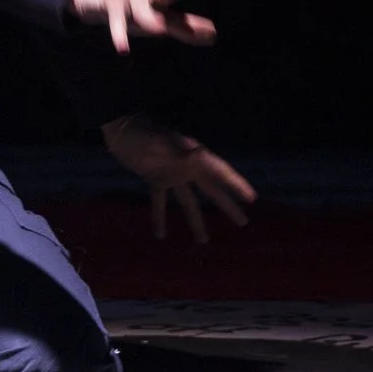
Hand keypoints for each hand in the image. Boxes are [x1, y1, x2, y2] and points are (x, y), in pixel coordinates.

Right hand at [68, 0, 217, 54]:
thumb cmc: (132, 4)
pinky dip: (119, 35)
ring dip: (150, 20)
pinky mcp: (111, 8)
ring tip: (160, 31)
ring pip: (141, 10)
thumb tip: (213, 35)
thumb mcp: (160, 15)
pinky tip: (122, 49)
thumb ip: (185, 27)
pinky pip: (117, 23)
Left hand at [103, 112, 254, 243]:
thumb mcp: (162, 142)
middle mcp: (187, 167)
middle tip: (242, 223)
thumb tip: (198, 154)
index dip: (236, 184)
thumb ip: (180, 152)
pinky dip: (160, 216)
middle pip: (210, 190)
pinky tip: (161, 235)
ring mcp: (172, 175)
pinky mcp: (155, 179)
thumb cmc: (143, 134)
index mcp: (194, 157)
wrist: (121, 130)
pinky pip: (161, 201)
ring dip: (195, 220)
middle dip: (226, 206)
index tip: (251, 198)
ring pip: (188, 201)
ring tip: (203, 240)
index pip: (220, 172)